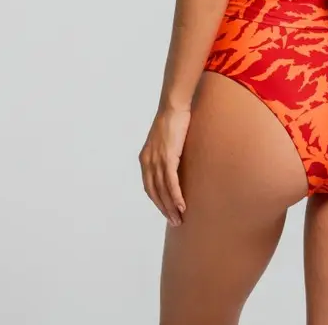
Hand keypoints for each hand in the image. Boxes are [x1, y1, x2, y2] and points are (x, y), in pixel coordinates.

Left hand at [138, 106, 190, 226]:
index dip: (157, 200)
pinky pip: (171, 182)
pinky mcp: (168, 157)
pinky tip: (182, 206)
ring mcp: (157, 160)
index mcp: (145, 158)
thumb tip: (175, 164)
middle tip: (174, 221)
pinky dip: (176, 196)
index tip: (166, 211)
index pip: (149, 186)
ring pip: (163, 190)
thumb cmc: (172, 120)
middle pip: (154, 192)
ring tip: (179, 219)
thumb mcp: (165, 140)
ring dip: (171, 207)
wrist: (173, 106)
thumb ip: (166, 153)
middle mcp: (148, 161)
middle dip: (164, 209)